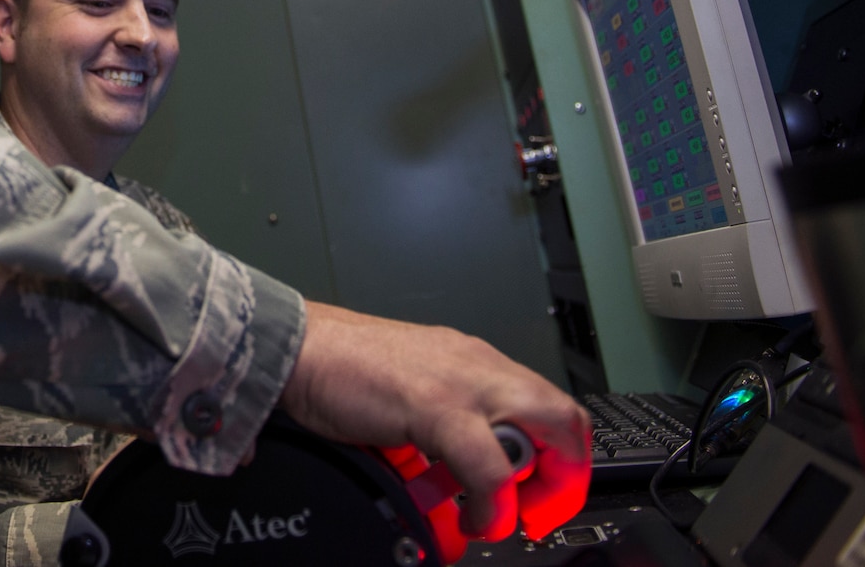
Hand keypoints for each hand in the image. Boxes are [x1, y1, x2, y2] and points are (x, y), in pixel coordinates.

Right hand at [279, 302, 590, 541]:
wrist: (298, 348)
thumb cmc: (343, 371)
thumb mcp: (413, 396)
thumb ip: (445, 428)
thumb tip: (462, 477)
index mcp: (474, 363)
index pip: (548, 406)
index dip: (559, 458)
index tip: (540, 495)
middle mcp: (478, 366)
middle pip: (563, 414)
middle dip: (566, 473)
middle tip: (537, 509)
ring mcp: (461, 382)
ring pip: (544, 427)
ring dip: (536, 485)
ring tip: (500, 514)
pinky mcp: (435, 405)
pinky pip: (490, 463)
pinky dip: (493, 501)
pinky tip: (473, 517)